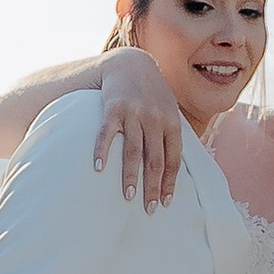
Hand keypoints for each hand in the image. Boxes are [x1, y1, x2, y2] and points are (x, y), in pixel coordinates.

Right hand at [91, 49, 183, 210]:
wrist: (130, 63)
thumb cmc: (152, 93)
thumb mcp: (168, 110)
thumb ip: (171, 135)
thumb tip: (175, 168)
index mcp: (171, 123)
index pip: (173, 159)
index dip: (170, 182)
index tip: (166, 203)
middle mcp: (155, 119)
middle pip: (155, 160)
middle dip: (152, 186)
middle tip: (149, 209)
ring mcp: (134, 113)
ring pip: (133, 150)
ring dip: (131, 175)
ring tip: (128, 196)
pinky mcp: (113, 107)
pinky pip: (107, 133)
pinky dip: (102, 150)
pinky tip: (98, 168)